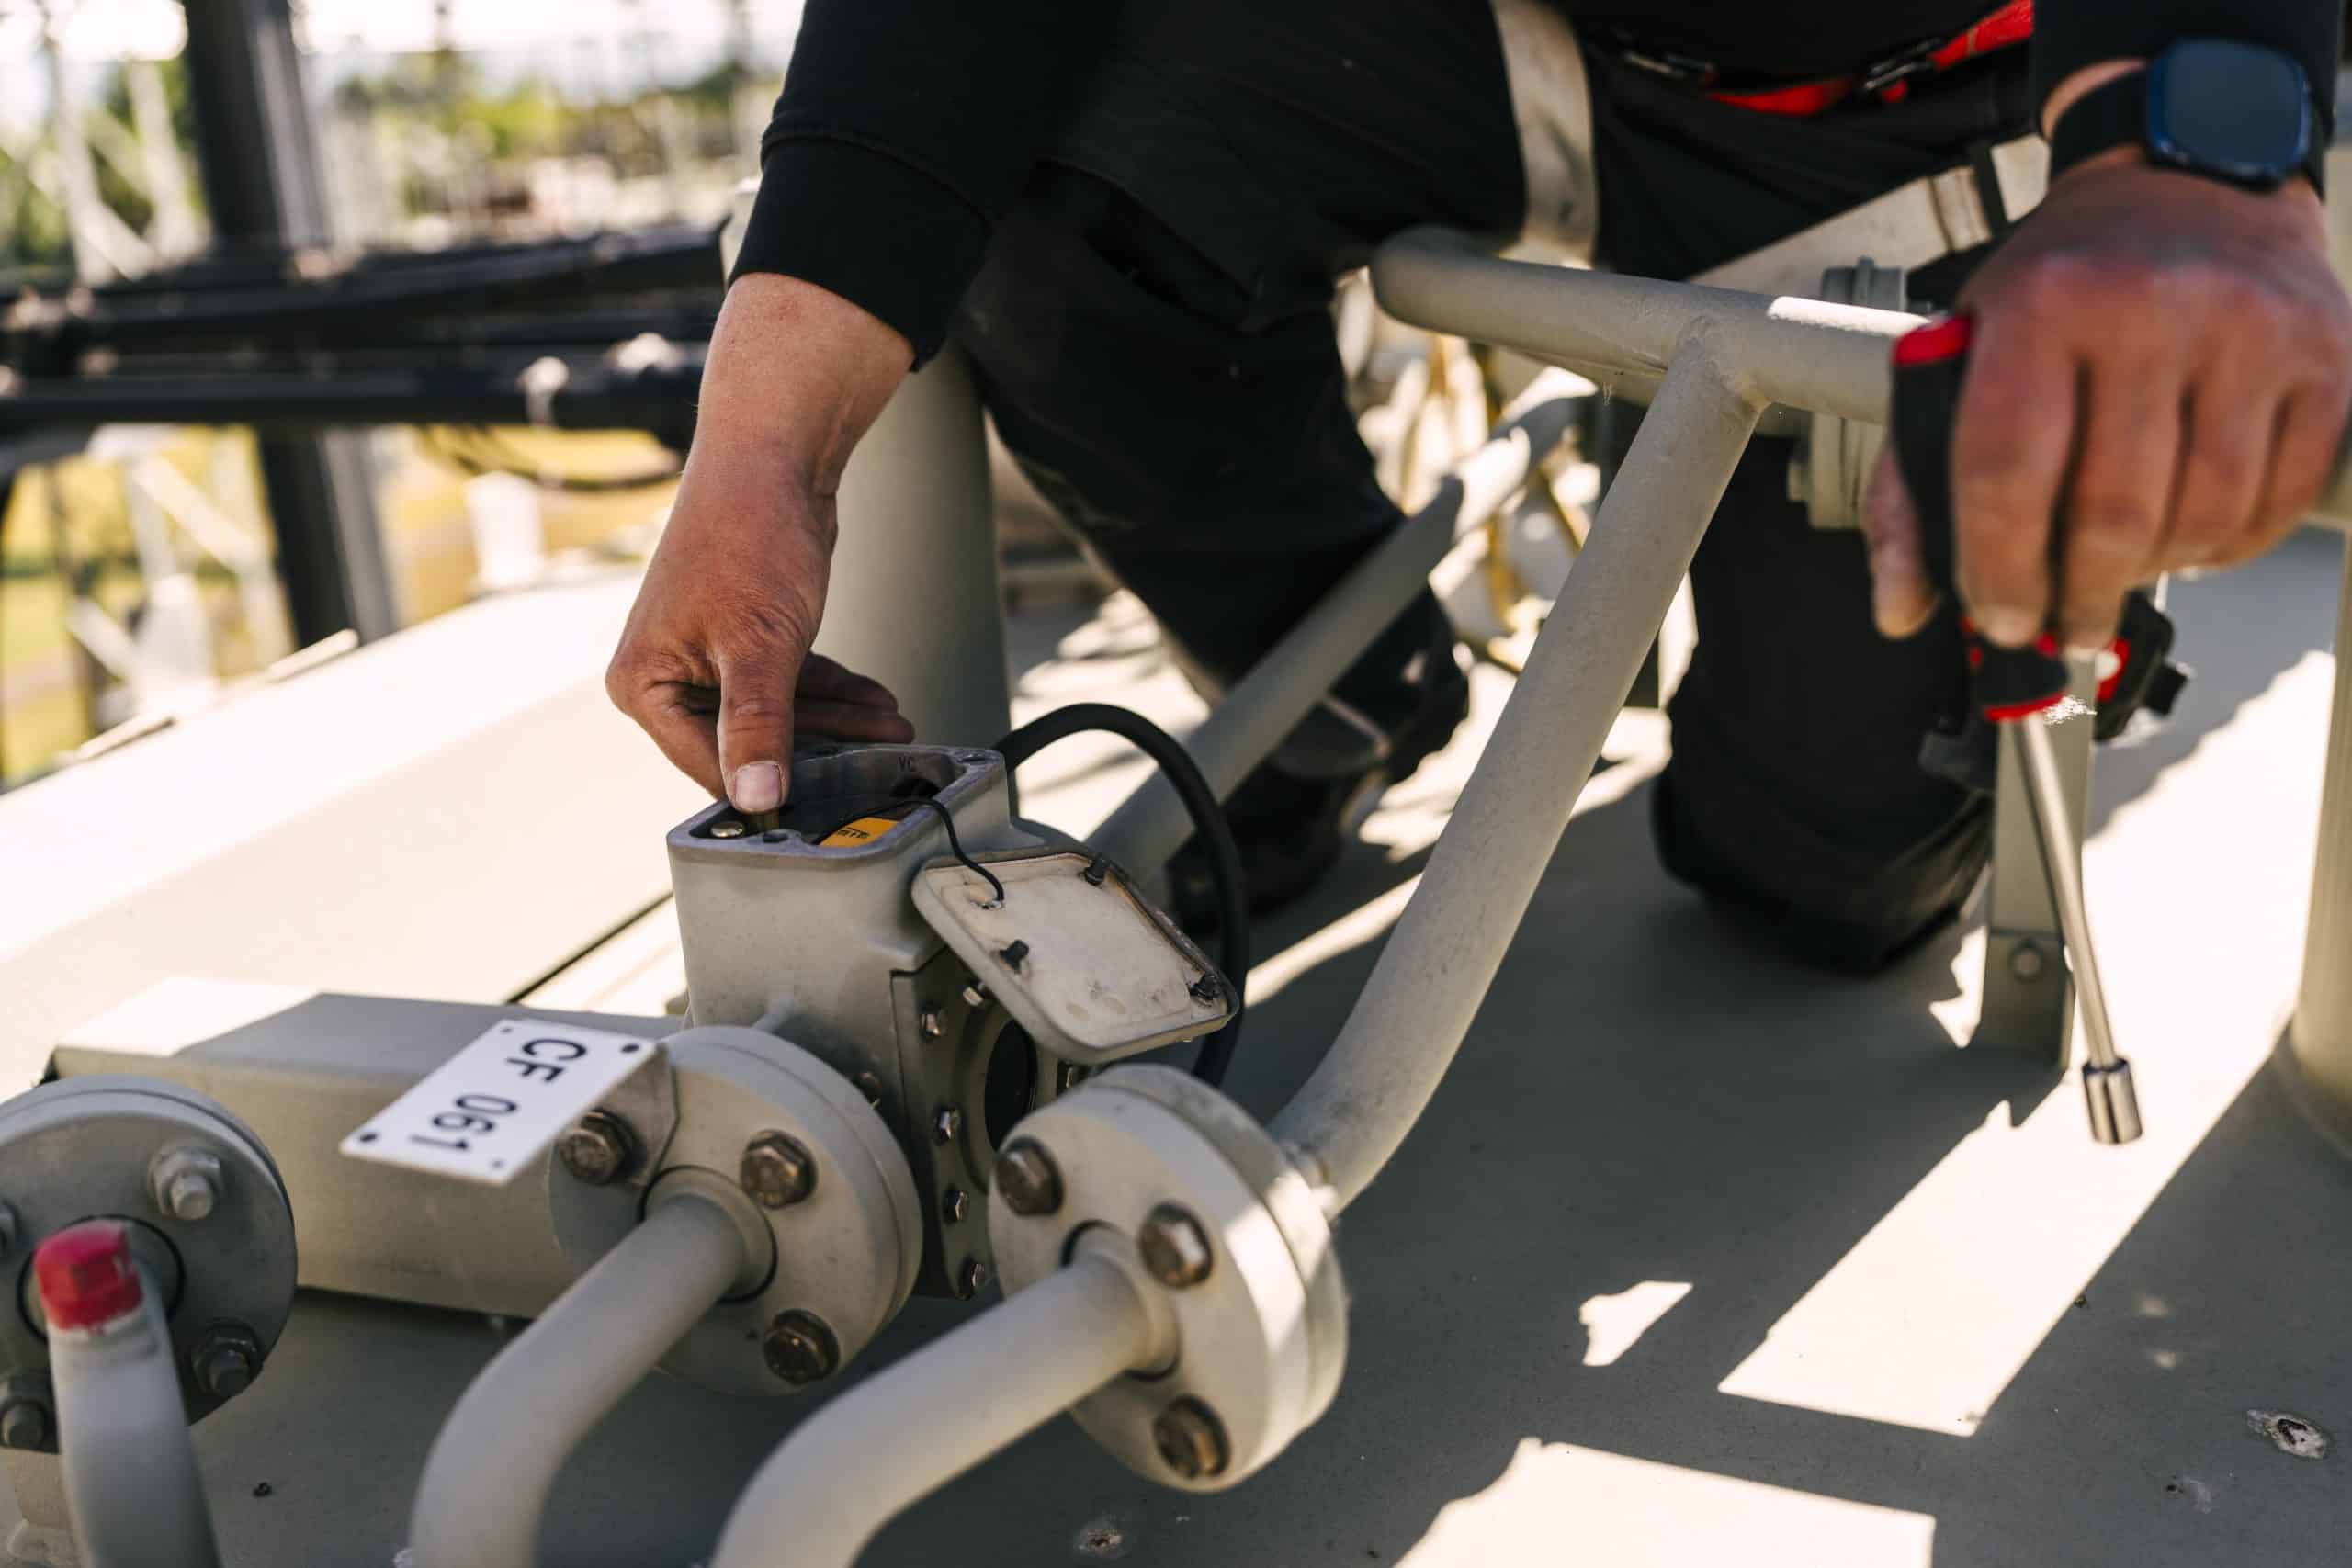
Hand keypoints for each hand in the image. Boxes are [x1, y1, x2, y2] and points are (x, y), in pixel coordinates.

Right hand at [605, 274, 915, 810]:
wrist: (772, 457)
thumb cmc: (748, 535)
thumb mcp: (759, 647)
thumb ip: (758, 727)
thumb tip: (756, 796)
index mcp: (643, 682)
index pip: (705, 764)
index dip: (763, 787)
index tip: (815, 810)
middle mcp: (665, 673)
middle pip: (747, 740)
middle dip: (819, 746)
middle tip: (879, 756)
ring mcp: (704, 656)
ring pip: (776, 712)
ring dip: (837, 720)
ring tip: (891, 725)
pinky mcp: (741, 639)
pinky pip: (787, 683)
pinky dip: (830, 690)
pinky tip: (874, 701)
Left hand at [1865, 153, 2351, 647]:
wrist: (2188, 178)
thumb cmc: (2064, 281)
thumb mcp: (1963, 352)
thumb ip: (1914, 484)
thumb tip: (1899, 607)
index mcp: (2042, 305)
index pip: (2007, 475)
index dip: (1998, 571)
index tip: (1998, 617)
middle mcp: (2150, 309)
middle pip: (2111, 513)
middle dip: (2079, 595)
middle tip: (2063, 621)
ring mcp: (2248, 332)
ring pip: (2201, 515)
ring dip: (2156, 574)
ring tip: (2123, 574)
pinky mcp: (2323, 359)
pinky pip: (2276, 498)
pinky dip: (2229, 546)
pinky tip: (2191, 539)